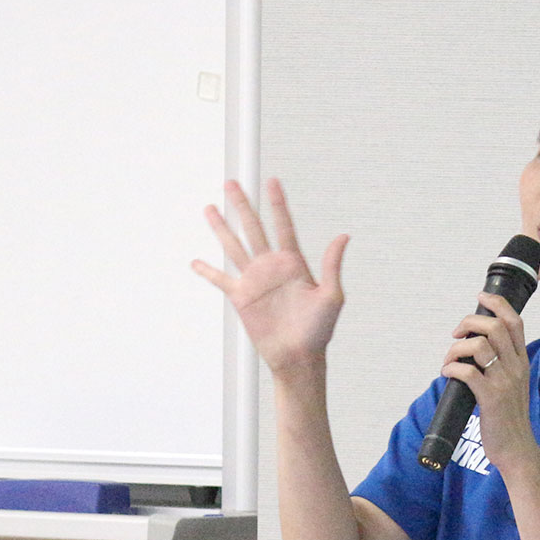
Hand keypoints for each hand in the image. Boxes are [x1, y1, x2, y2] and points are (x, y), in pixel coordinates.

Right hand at [191, 178, 347, 376]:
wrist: (298, 357)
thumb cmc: (319, 330)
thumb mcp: (331, 296)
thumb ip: (332, 266)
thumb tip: (343, 236)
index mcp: (294, 263)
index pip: (283, 226)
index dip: (277, 204)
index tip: (272, 182)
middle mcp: (271, 266)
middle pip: (254, 228)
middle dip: (243, 205)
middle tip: (232, 182)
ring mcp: (254, 280)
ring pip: (234, 246)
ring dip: (221, 227)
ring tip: (210, 208)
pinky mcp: (241, 297)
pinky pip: (220, 280)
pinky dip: (207, 271)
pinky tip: (196, 261)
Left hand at [441, 293, 537, 469]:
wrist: (517, 449)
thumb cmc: (510, 418)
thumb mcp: (513, 385)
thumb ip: (502, 365)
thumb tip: (475, 347)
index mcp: (522, 361)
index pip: (514, 321)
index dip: (496, 303)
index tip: (480, 297)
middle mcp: (516, 367)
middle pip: (494, 326)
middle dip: (469, 323)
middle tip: (456, 335)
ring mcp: (504, 382)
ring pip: (479, 346)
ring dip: (456, 348)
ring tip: (450, 359)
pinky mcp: (490, 398)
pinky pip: (467, 371)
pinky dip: (452, 367)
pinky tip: (447, 372)